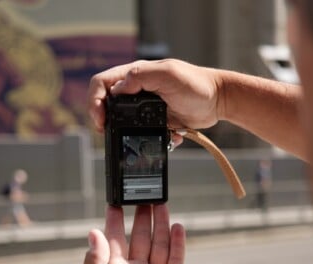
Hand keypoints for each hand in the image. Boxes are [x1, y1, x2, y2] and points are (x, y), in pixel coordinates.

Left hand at [84, 205, 189, 263]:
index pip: (112, 239)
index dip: (114, 219)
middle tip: (145, 190)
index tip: (116, 197)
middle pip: (137, 237)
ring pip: (157, 244)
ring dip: (159, 224)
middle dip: (140, 215)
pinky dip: (176, 244)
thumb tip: (92, 233)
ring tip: (162, 201)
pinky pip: (175, 260)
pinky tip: (178, 227)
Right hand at [88, 59, 224, 146]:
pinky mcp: (153, 121)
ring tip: (129, 140)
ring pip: (120, 121)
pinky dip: (144, 139)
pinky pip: (138, 132)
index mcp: (134, 74)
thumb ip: (141, 77)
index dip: (94, 100)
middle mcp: (135, 89)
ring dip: (122, 132)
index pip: (102, 83)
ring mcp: (143, 107)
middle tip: (106, 132)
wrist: (218, 101)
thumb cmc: (196, 83)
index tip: (100, 119)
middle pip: (105, 104)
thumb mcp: (168, 74)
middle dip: (103, 119)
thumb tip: (117, 89)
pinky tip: (158, 139)